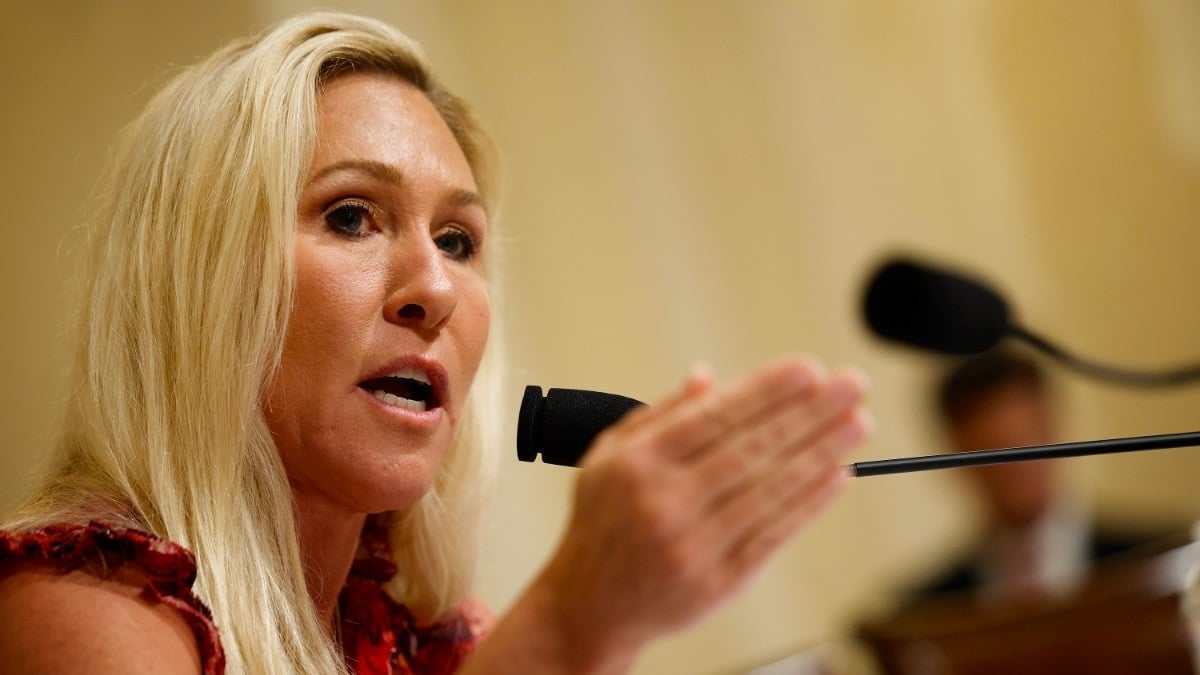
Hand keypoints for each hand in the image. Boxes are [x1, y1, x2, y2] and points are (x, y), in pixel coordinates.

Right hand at [532, 356, 871, 666]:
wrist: (588, 605)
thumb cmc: (602, 520)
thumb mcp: (607, 455)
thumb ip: (658, 414)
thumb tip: (708, 378)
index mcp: (639, 463)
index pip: (715, 416)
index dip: (767, 390)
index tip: (809, 368)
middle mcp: (666, 502)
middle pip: (752, 449)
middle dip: (809, 413)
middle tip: (851, 385)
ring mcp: (694, 546)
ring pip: (770, 490)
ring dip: (822, 453)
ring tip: (857, 424)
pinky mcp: (717, 583)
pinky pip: (773, 536)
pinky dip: (809, 504)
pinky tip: (837, 475)